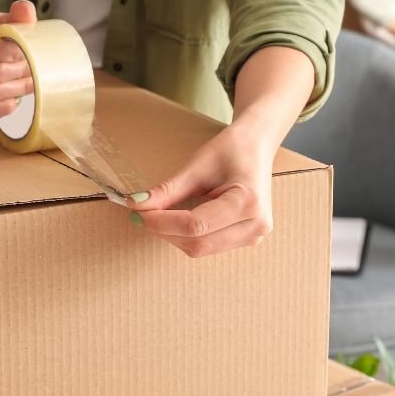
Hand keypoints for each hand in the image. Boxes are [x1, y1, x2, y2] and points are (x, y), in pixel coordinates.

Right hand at [0, 0, 37, 117]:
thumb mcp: (6, 21)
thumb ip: (18, 16)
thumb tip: (25, 9)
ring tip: (25, 84)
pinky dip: (3, 107)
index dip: (16, 56)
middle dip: (20, 75)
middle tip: (33, 73)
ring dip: (16, 91)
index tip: (27, 54)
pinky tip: (13, 99)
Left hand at [127, 45, 314, 257]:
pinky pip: (210, 247)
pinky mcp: (248, 239)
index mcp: (248, 202)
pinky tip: (179, 220)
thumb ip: (168, 190)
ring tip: (160, 216)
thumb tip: (137, 205)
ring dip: (175, 236)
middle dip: (166, 231)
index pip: (196, 225)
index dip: (162, 222)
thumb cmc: (232, 149)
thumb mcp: (198, 166)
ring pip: (202, 250)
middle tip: (142, 215)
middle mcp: (256, 225)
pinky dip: (188, 237)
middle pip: (199, 243)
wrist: (258, 146)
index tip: (138, 212)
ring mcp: (254, 236)